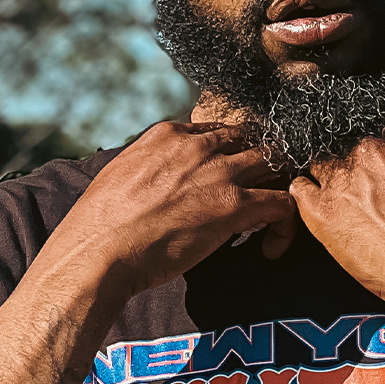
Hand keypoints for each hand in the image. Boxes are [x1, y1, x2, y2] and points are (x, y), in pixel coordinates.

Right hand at [39, 119, 296, 299]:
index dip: (225, 156)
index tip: (224, 182)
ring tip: (270, 218)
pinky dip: (285, 226)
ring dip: (277, 188)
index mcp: (168, 134)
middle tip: (257, 196)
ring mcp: (220, 172)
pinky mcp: (235, 205)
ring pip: (274, 163)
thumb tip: (152, 183)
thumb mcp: (120, 176)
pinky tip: (270, 248)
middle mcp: (198, 145)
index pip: (214, 132)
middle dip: (258, 165)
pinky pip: (284, 204)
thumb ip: (145, 168)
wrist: (99, 252)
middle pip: (250, 140)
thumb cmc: (99, 227)